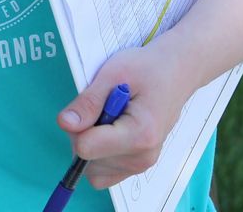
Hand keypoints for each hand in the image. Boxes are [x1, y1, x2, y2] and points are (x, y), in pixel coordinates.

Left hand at [58, 45, 193, 188]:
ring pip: (93, 170)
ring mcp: (142, 165)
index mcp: (139, 135)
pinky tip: (110, 131)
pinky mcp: (138, 166)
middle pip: (87, 161)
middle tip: (102, 106)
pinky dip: (99, 154)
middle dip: (83, 134)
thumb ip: (88, 102)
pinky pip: (104, 173)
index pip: (85, 148)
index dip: (78, 124)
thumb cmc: (148, 69)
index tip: (91, 103)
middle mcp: (142, 158)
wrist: (177, 73)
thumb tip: (65, 123)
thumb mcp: (113, 73)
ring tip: (109, 116)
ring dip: (91, 144)